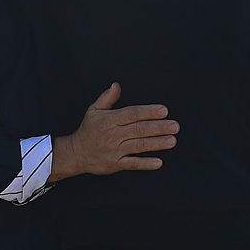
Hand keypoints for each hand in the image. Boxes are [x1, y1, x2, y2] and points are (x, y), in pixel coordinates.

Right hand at [49, 83, 177, 182]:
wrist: (75, 153)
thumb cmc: (87, 130)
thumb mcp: (93, 110)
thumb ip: (107, 97)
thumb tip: (117, 85)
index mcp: (109, 119)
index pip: (132, 114)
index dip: (148, 112)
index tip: (163, 110)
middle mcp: (113, 134)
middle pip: (139, 129)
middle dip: (158, 127)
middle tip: (174, 126)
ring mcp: (115, 150)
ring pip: (138, 146)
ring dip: (156, 143)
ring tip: (172, 140)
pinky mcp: (115, 164)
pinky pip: (132, 164)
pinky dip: (145, 163)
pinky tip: (158, 162)